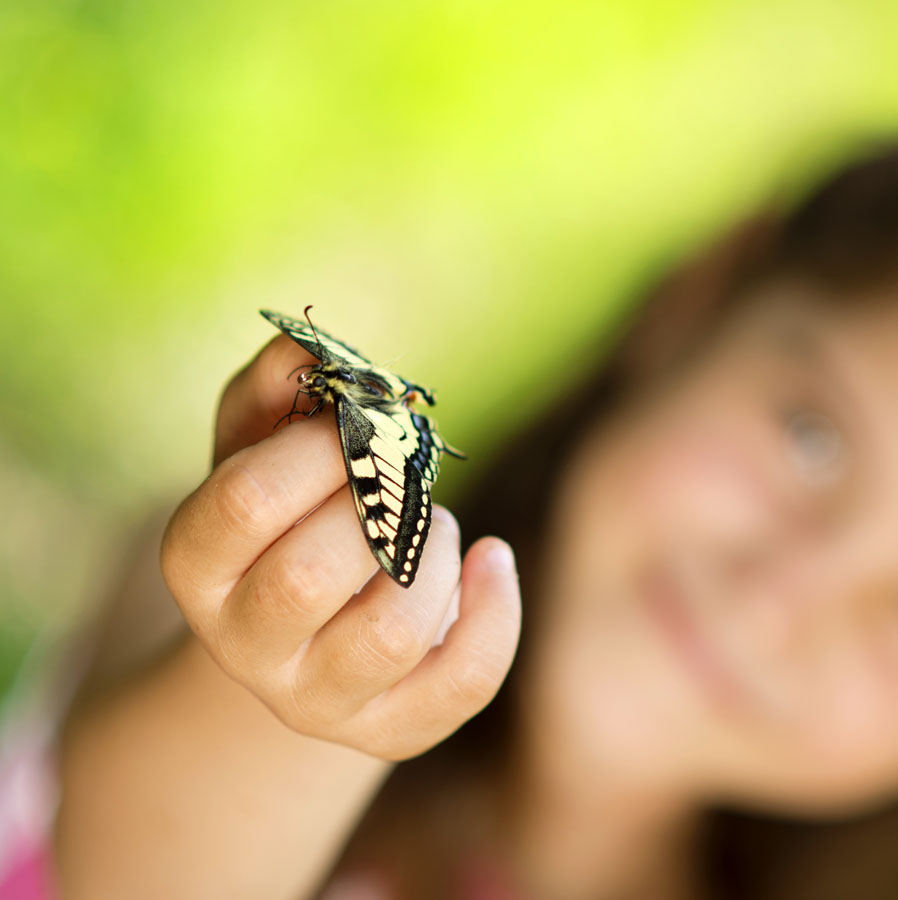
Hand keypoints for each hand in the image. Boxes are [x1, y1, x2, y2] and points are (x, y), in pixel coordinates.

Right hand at [161, 335, 520, 758]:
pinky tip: (490, 560)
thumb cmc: (283, 518)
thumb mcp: (260, 446)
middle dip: (378, 500)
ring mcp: (314, 701)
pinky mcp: (387, 729)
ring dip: (432, 551)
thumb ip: (272, 389)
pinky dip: (496, 612)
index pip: (244, 501)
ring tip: (432, 523)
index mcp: (197, 567)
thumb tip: (303, 344)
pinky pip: (460, 681)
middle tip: (399, 471)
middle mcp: (242, 646)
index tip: (358, 424)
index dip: (316, 448)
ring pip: (391, 631)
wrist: (298, 629)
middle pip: (312, 573)